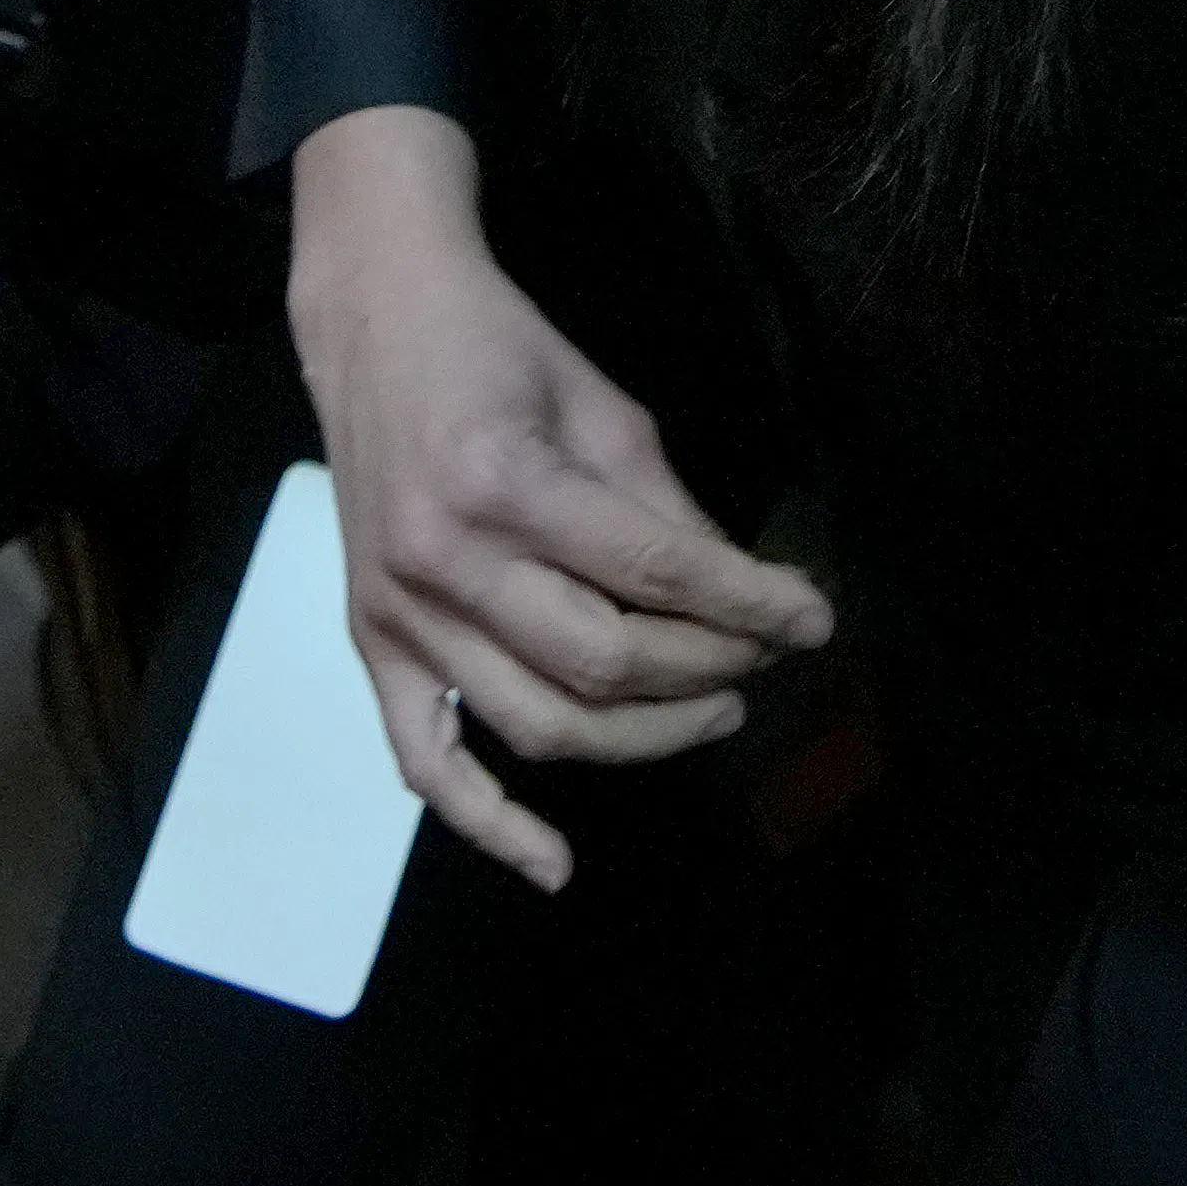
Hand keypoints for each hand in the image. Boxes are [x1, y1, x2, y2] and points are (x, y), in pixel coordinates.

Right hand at [286, 105, 831, 889]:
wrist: (375, 320)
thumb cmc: (499, 351)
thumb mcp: (604, 407)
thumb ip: (666, 512)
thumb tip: (742, 600)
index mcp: (508, 483)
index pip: (656, 572)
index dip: (749, 605)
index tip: (813, 620)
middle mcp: (445, 560)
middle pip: (603, 662)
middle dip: (707, 671)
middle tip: (762, 661)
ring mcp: (401, 613)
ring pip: (539, 723)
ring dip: (642, 737)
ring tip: (712, 712)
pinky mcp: (372, 643)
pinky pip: (425, 761)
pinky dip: (488, 825)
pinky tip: (555, 865)